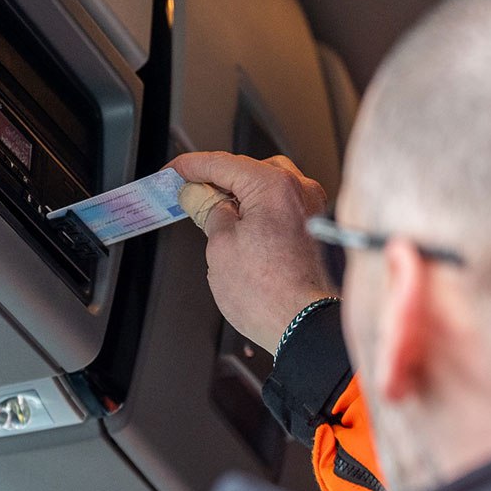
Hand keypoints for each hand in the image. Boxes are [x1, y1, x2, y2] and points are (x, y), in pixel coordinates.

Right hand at [167, 152, 333, 351]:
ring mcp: (312, 210)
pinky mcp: (315, 230)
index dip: (191, 166)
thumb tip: (197, 196)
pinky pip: (282, 207)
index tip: (175, 171)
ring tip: (214, 217)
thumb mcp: (220, 246)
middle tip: (190, 196)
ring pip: (268, 188)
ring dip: (240, 197)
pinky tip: (242, 229)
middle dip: (218, 180)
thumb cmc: (269, 294)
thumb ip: (208, 211)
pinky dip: (259, 211)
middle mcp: (300, 191)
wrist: (304, 327)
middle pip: (249, 171)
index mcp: (274, 185)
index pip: (223, 163)